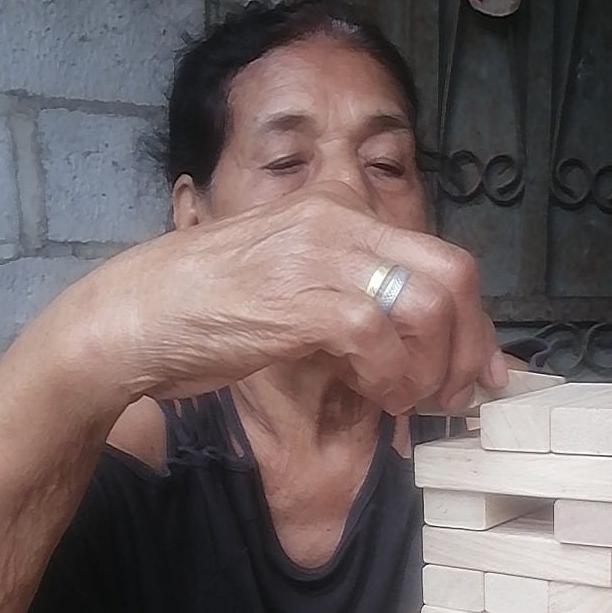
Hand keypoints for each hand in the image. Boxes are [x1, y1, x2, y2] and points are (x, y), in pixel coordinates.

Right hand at [85, 183, 506, 414]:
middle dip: (470, 345)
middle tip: (457, 395)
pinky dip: (393, 379)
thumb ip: (350, 299)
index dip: (474, 321)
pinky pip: (379, 338)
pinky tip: (379, 399)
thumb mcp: (291, 286)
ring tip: (411, 402)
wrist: (130, 318)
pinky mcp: (299, 300)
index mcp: (338, 211)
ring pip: (427, 306)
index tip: (481, 370)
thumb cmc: (206, 312)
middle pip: (453, 274)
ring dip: (434, 369)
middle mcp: (338, 221)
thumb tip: (412, 347)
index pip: (440, 257)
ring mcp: (319, 257)